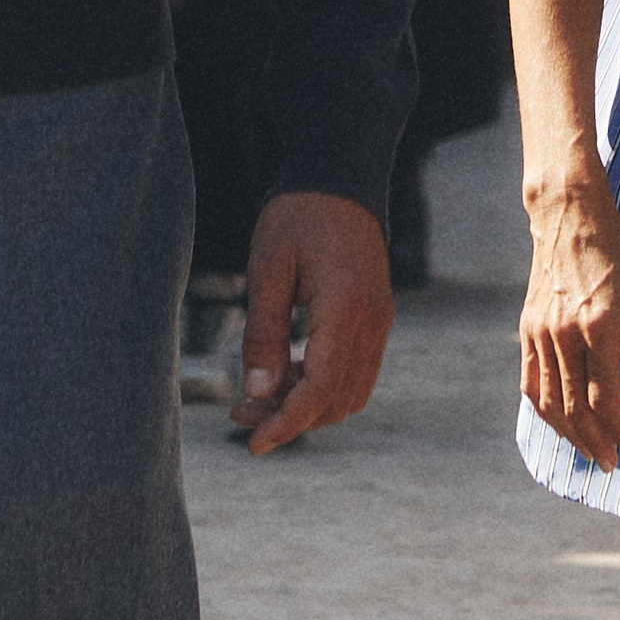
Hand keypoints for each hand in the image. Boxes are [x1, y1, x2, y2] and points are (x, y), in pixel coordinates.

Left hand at [240, 191, 394, 454]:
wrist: (340, 176)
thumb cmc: (298, 215)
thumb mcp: (268, 270)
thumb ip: (264, 333)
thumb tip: (259, 393)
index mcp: (346, 311)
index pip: (321, 390)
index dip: (287, 423)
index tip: (253, 444)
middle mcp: (373, 323)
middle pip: (338, 401)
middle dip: (292, 418)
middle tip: (240, 415)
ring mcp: (380, 322)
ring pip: (350, 392)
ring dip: (307, 405)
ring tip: (259, 395)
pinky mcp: (375, 318)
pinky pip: (355, 371)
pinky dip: (322, 386)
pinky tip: (286, 373)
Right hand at [521, 168, 619, 468]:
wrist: (568, 216)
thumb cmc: (615, 251)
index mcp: (597, 326)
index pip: (604, 396)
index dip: (619, 427)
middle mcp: (563, 335)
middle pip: (574, 407)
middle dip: (594, 441)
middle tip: (611, 463)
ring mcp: (540, 334)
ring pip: (549, 401)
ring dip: (569, 434)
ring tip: (589, 452)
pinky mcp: (527, 330)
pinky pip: (532, 382)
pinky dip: (546, 410)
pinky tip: (561, 424)